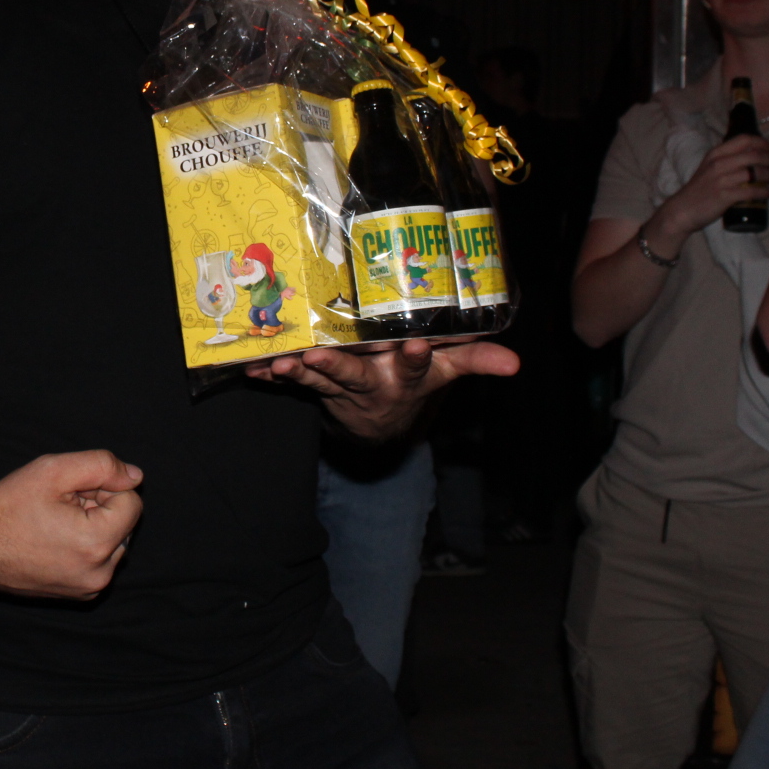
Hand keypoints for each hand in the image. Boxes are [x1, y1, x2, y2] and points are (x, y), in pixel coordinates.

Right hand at [0, 450, 142, 599]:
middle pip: (124, 524)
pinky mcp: (79, 594)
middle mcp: (99, 573)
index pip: (132, 502)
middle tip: (60, 505)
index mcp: (97, 543)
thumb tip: (135, 477)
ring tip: (55, 522)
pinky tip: (54, 539)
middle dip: (100, 507)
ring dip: (94, 526)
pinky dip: (85, 545)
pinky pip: (99, 560)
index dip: (104, 487)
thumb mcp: (54, 470)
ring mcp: (89, 588)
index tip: (72, 490)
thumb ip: (102, 466)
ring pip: (113, 541)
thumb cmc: (9, 506)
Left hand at [247, 338, 519, 441]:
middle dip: (337, 368)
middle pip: (355, 376)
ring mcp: (342, 389)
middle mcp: (373, 384)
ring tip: (279, 364)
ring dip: (297, 373)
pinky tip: (252, 368)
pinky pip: (292, 384)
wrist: (380, 423)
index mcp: (407, 377)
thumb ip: (476, 362)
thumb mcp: (447, 372)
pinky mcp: (316, 388)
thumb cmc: (414, 380)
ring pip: (318, 381)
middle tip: (318, 357)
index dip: (417, 357)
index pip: (418, 367)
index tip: (416, 345)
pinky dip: (270, 376)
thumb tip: (517, 363)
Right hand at [649, 134, 768, 243]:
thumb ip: (725, 160)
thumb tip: (751, 157)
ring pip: (755, 173)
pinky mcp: (725, 196)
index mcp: (716, 154)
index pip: (744, 140)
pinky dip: (765, 192)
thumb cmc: (698, 190)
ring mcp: (722, 180)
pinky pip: (752, 192)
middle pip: (754, 155)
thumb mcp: (709, 168)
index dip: (762, 143)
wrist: (682, 210)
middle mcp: (719, 164)